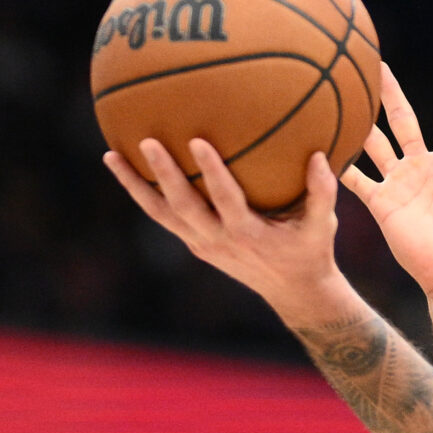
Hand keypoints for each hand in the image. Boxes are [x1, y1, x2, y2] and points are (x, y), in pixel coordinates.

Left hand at [102, 136, 349, 322]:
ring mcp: (201, 244)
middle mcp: (218, 239)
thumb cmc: (310, 251)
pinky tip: (125, 168)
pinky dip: (142, 194)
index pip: (225, 200)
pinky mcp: (193, 243)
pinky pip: (162, 216)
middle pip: (182, 206)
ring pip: (160, 214)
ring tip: (111, 155)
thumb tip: (321, 155)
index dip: (210, 172)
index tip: (197, 141)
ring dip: (134, 185)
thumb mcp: (322, 226)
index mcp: (247, 233)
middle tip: (146, 141)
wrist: (292, 292)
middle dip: (163, 174)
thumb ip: (322, 192)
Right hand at [346, 55, 432, 299]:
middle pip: (405, 121)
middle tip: (376, 66)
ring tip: (342, 97)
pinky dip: (341, 164)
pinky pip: (357, 180)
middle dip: (391, 94)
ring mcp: (402, 184)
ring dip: (361, 122)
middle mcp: (425, 168)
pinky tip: (324, 144)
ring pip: (376, 144)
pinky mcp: (383, 204)